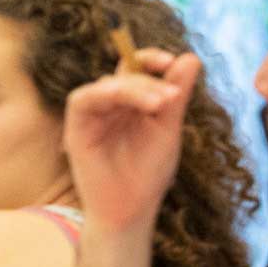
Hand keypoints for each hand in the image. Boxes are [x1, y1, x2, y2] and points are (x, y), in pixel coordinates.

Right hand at [63, 48, 202, 233]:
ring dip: (133, 88)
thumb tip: (191, 57)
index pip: (136, 68)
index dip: (151, 59)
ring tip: (159, 104)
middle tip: (171, 96)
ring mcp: (92, 115)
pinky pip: (83, 99)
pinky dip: (104, 94)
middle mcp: (109, 105)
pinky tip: (128, 101)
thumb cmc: (148, 173)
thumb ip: (176, 94)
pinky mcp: (76, 127)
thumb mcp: (167, 128)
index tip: (173, 61)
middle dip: (148, 80)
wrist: (130, 209)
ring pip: (106, 85)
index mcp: (131, 103)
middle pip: (122, 74)